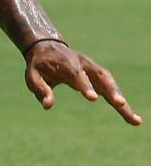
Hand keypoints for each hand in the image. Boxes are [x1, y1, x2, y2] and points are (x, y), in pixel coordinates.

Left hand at [24, 41, 141, 124]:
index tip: (93, 98)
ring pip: (109, 81)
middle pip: (100, 76)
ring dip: (120, 98)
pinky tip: (131, 117)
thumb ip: (40, 89)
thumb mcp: (32, 76)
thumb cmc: (39, 65)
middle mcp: (83, 64)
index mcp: (66, 63)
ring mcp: (93, 68)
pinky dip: (120, 100)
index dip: (85, 85)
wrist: (47, 47)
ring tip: (133, 118)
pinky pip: (111, 87)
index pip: (77, 74)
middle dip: (111, 90)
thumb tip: (48, 106)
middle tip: (121, 104)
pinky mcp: (98, 75)